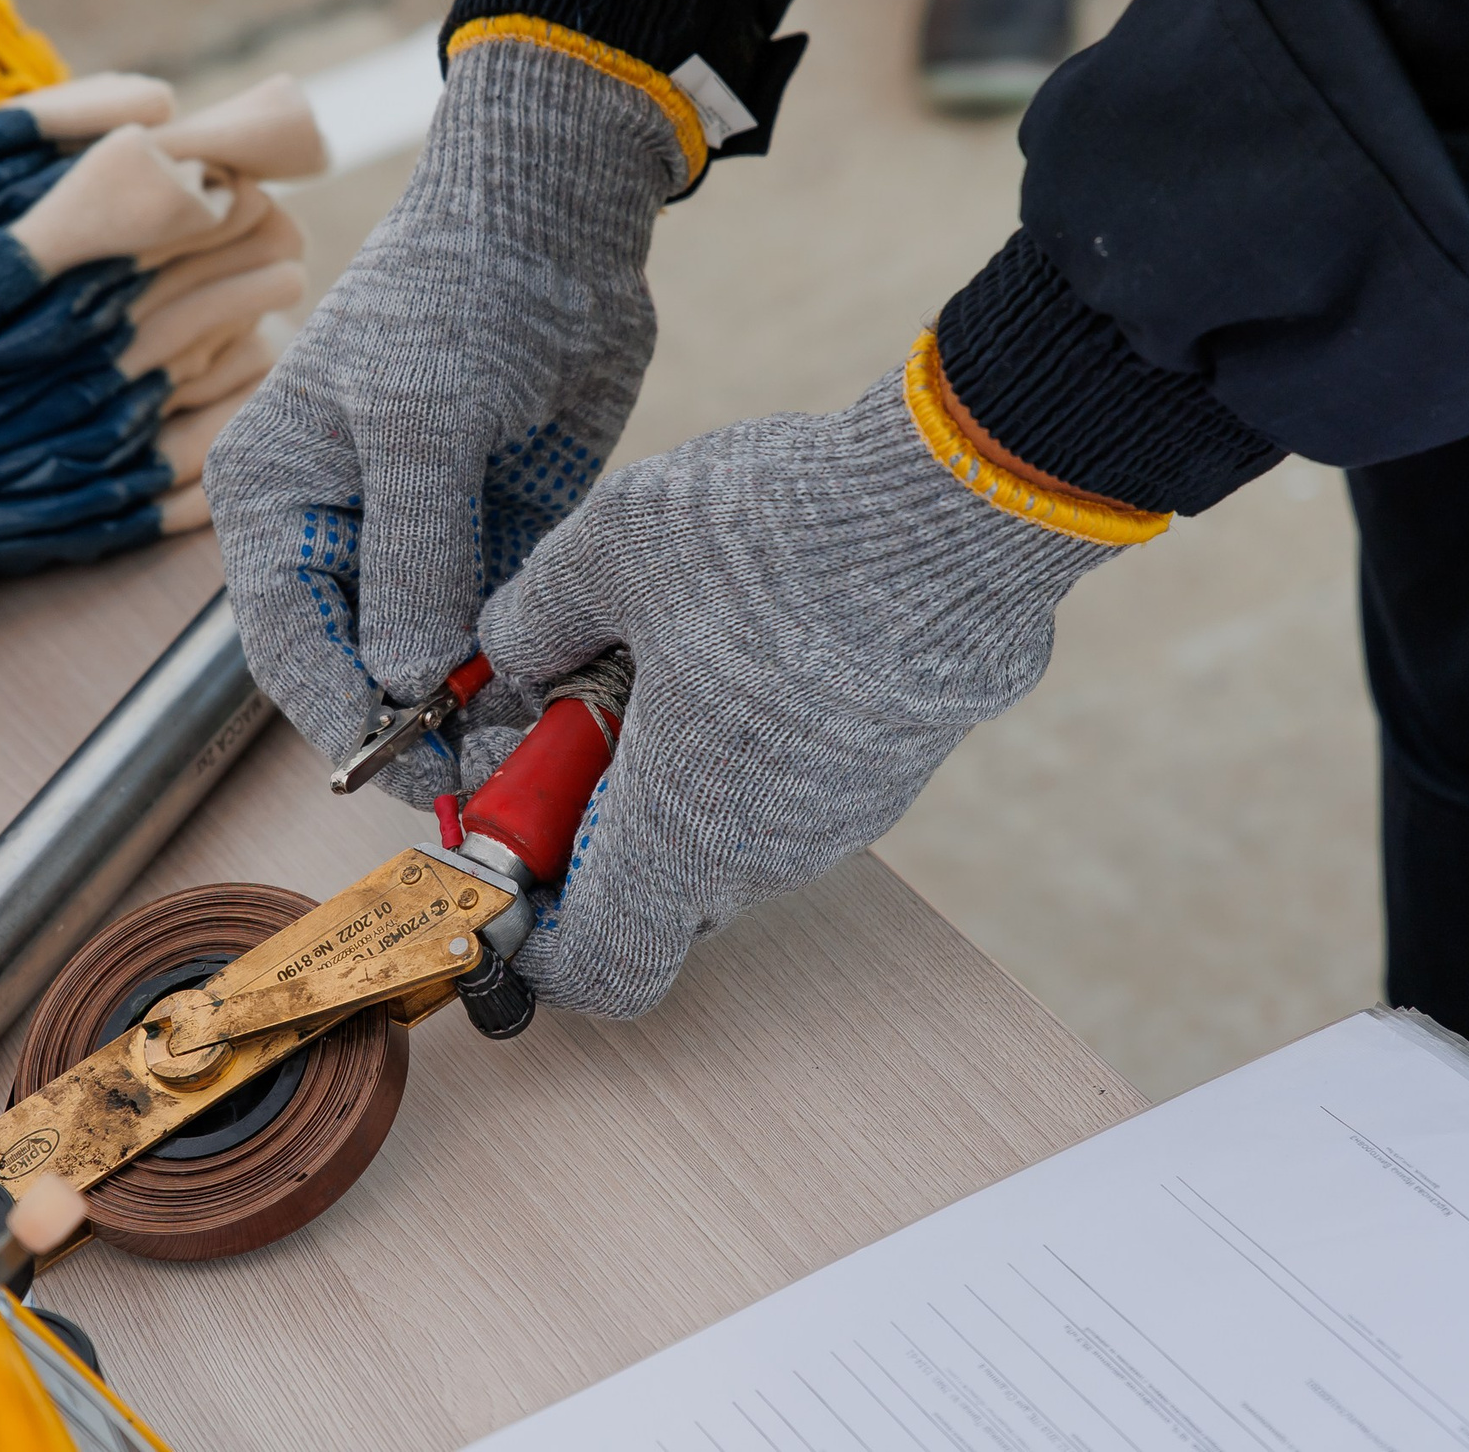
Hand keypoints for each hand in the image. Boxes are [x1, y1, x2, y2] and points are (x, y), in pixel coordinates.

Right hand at [204, 36, 689, 800]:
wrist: (557, 216)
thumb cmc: (458, 291)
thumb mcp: (423, 420)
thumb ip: (413, 553)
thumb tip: (404, 680)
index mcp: (272, 500)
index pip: (288, 647)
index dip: (344, 721)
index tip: (410, 775)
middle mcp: (335, 535)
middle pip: (362, 671)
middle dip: (422, 728)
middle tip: (497, 778)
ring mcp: (418, 544)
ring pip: (438, 665)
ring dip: (485, 709)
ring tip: (545, 748)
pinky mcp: (494, 542)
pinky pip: (504, 631)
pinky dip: (532, 668)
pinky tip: (575, 699)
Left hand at [475, 338, 1160, 1016]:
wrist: (959, 499)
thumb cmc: (777, 538)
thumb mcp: (609, 551)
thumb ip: (535, 617)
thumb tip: (509, 647)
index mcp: (687, 830)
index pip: (604, 969)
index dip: (540, 937)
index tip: (510, 851)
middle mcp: (772, 850)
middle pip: (655, 888)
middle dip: (593, 818)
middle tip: (564, 710)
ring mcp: (847, 812)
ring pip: (726, 828)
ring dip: (672, 765)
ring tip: (657, 644)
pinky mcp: (895, 760)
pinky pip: (791, 781)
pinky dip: (744, 736)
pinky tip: (741, 626)